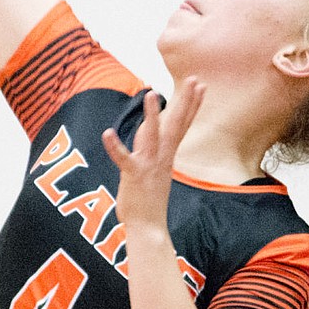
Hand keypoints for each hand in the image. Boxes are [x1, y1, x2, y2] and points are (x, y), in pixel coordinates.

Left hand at [101, 77, 205, 234]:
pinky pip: (123, 158)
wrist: (148, 228)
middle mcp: (162, 157)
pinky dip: (115, 146)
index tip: (202, 86)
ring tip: (152, 93)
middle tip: (194, 79)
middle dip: (185, 101)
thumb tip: (150, 130)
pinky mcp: (133, 175)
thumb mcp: (155, 167)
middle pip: (176, 124)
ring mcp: (148, 165)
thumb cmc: (149, 199)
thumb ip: (153, 147)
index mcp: (168, 155)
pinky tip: (107, 133)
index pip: (183, 125)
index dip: (192, 105)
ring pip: (152, 135)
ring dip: (152, 115)